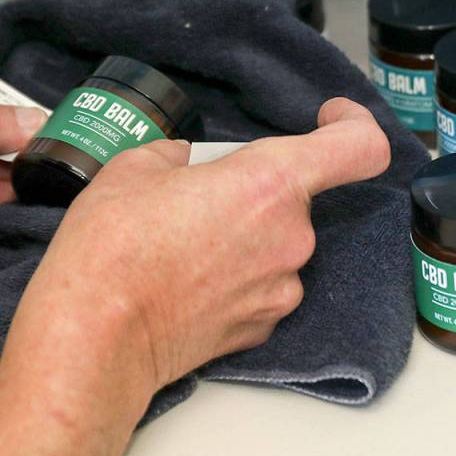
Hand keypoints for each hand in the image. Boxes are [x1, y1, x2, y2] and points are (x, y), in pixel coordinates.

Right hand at [0, 97, 390, 455]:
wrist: (96, 336)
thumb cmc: (112, 249)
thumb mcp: (133, 167)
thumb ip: (177, 156)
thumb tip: (183, 165)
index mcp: (270, 183)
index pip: (359, 147)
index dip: (352, 124)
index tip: (329, 119)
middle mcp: (292, 237)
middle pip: (297, 198)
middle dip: (254, 191)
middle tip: (197, 198)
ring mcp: (282, 288)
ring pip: (277, 244)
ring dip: (244, 235)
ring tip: (182, 245)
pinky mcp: (263, 327)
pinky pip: (263, 284)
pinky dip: (236, 276)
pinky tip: (187, 279)